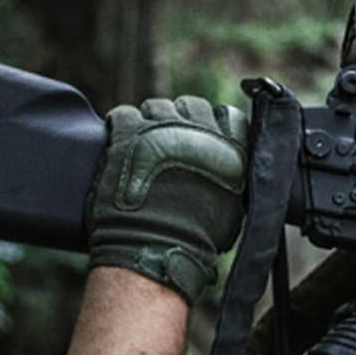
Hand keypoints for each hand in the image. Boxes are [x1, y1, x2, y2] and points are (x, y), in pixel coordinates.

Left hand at [86, 96, 247, 305]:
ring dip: (150, 124)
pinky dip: (122, 129)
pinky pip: (124, 114)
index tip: (204, 140)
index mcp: (231, 149)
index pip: (228, 116)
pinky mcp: (127, 130)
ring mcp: (162, 126)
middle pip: (191, 105)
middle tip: (170, 147)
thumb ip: (231, 175)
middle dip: (181, 121)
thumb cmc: (196, 239)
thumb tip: (223, 163)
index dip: (214, 125)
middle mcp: (200, 131)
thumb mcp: (233, 208)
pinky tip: (123, 149)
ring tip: (144, 152)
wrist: (156, 249)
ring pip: (156, 107)